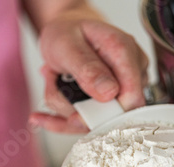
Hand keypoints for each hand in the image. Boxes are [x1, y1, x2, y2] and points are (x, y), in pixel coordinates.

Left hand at [29, 17, 148, 132]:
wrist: (65, 34)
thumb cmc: (68, 34)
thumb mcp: (67, 45)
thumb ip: (87, 69)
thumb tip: (109, 93)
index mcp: (124, 52)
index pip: (131, 98)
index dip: (106, 113)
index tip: (77, 112)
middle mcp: (129, 72)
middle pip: (112, 115)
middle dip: (76, 110)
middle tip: (56, 85)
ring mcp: (122, 90)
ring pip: (95, 122)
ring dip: (67, 109)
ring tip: (55, 82)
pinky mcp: (109, 106)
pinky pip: (86, 125)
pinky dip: (62, 122)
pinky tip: (42, 116)